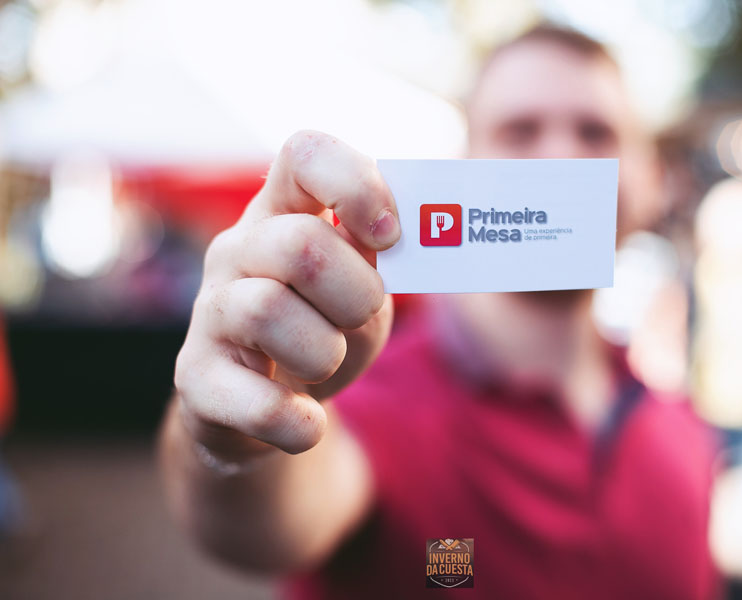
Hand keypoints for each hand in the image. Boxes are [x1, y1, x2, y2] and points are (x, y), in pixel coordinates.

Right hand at [174, 131, 399, 460]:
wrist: (268, 406)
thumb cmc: (323, 328)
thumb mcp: (361, 286)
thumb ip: (377, 255)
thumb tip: (406, 229)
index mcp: (284, 212)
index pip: (305, 154)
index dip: (355, 186)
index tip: (388, 236)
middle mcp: (237, 250)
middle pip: (299, 244)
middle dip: (357, 293)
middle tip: (359, 317)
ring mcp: (209, 312)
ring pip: (268, 313)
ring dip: (326, 352)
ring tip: (325, 363)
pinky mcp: (196, 379)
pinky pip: (257, 403)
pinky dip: (299, 422)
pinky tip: (308, 421)